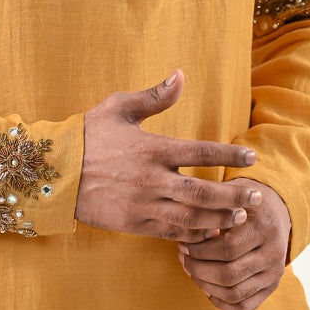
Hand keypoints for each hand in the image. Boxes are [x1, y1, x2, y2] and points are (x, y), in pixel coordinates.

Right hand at [76, 68, 260, 239]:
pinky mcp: (133, 224)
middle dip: (234, 196)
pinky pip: (171, 233)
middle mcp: (151, 179)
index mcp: (152, 148)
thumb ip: (153, 96)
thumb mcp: (118, 108)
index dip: (230, 155)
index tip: (252, 158)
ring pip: (191, 218)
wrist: (52, 172)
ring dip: (220, 219)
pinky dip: (194, 235)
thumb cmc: (88, 136)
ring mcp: (142, 205)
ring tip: (240, 218)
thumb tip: (180, 75)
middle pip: (203, 192)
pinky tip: (210, 232)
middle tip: (257, 197)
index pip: (201, 151)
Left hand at [176, 180, 291, 309]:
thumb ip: (209, 208)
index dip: (199, 250)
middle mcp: (274, 253)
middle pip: (230, 275)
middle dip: (199, 270)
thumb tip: (184, 225)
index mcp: (264, 227)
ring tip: (192, 272)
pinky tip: (207, 286)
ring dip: (205, 286)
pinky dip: (220, 302)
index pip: (227, 249)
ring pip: (234, 294)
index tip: (183, 244)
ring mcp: (275, 274)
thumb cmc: (243, 203)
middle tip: (184, 259)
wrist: (275, 212)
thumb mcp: (229, 196)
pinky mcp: (272, 287)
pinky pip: (243, 307)